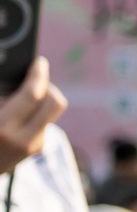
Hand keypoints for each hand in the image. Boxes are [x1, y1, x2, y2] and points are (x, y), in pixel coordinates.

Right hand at [0, 57, 65, 171]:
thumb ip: (5, 97)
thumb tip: (21, 79)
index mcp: (3, 127)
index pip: (32, 95)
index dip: (38, 75)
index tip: (39, 62)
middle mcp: (23, 139)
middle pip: (56, 102)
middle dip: (48, 86)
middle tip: (35, 78)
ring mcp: (33, 146)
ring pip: (51, 112)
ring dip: (41, 100)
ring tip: (19, 97)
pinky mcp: (37, 149)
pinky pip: (44, 121)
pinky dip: (34, 112)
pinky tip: (18, 113)